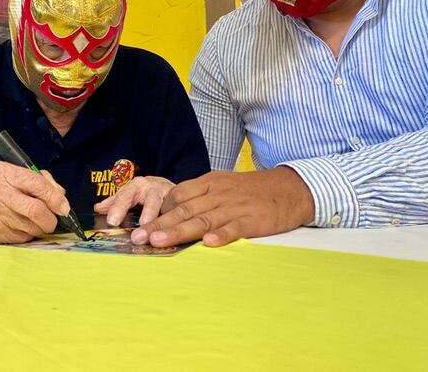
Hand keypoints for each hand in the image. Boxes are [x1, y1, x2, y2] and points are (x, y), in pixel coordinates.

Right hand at [0, 161, 70, 243]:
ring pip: (32, 227)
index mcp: (3, 173)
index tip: (63, 206)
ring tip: (35, 222)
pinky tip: (20, 227)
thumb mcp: (7, 174)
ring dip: (40, 228)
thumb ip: (35, 179)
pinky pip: (22, 238)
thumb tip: (60, 195)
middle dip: (51, 218)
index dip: (55, 198)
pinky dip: (28, 234)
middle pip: (37, 210)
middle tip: (53, 219)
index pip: (37, 184)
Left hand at [93, 176, 174, 226]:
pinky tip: (176, 230)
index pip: (125, 196)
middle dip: (147, 212)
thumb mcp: (127, 195)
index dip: (119, 208)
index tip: (112, 221)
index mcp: (136, 186)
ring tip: (161, 229)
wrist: (163, 186)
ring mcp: (168, 194)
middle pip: (150, 200)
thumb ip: (114, 202)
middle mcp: (152, 188)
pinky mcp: (180, 202)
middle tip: (142, 224)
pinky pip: (179, 211)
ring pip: (169, 206)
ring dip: (165, 218)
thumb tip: (98, 209)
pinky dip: (178, 220)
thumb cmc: (142, 192)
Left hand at [130, 167, 313, 247]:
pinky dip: (221, 235)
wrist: (289, 188)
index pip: (177, 195)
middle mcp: (217, 194)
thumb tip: (174, 210)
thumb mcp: (222, 185)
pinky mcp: (252, 220)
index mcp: (209, 183)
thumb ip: (200, 196)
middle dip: (158, 224)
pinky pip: (234, 228)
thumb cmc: (251, 190)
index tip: (142, 225)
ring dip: (179, 231)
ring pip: (202, 219)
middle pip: (183, 209)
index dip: (159, 210)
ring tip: (160, 241)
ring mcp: (234, 207)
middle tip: (138, 237)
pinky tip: (208, 244)